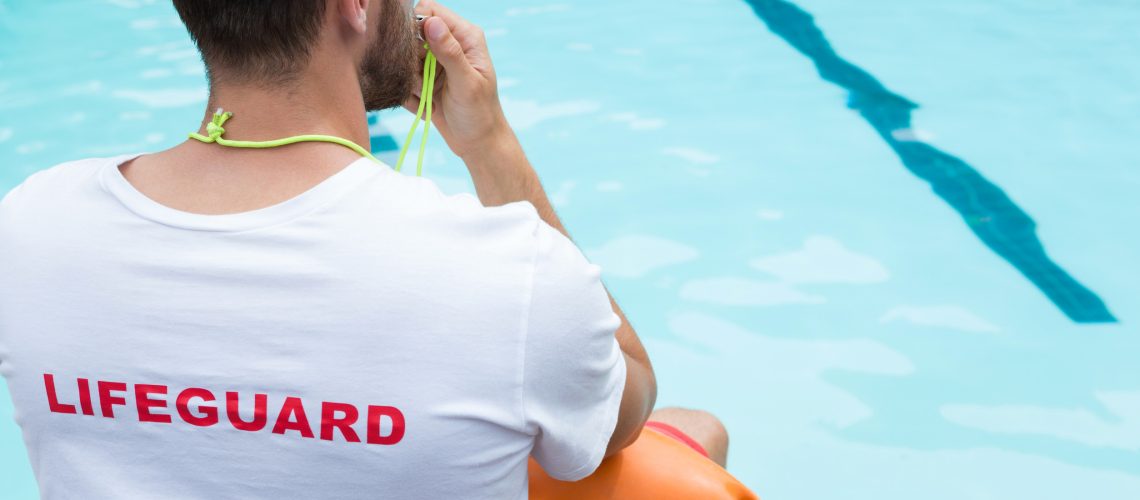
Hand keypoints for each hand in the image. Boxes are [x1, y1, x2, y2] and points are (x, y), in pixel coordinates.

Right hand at [406, 1, 510, 160]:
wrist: (478, 144)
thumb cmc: (480, 114)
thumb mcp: (466, 83)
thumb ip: (449, 53)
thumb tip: (432, 23)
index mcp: (466, 37)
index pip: (430, 11)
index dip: (416, 25)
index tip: (415, 50)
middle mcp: (449, 45)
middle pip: (412, 35)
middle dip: (411, 59)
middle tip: (424, 81)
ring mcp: (436, 63)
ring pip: (404, 59)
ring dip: (411, 81)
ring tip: (429, 97)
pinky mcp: (425, 81)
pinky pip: (404, 81)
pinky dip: (411, 96)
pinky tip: (428, 107)